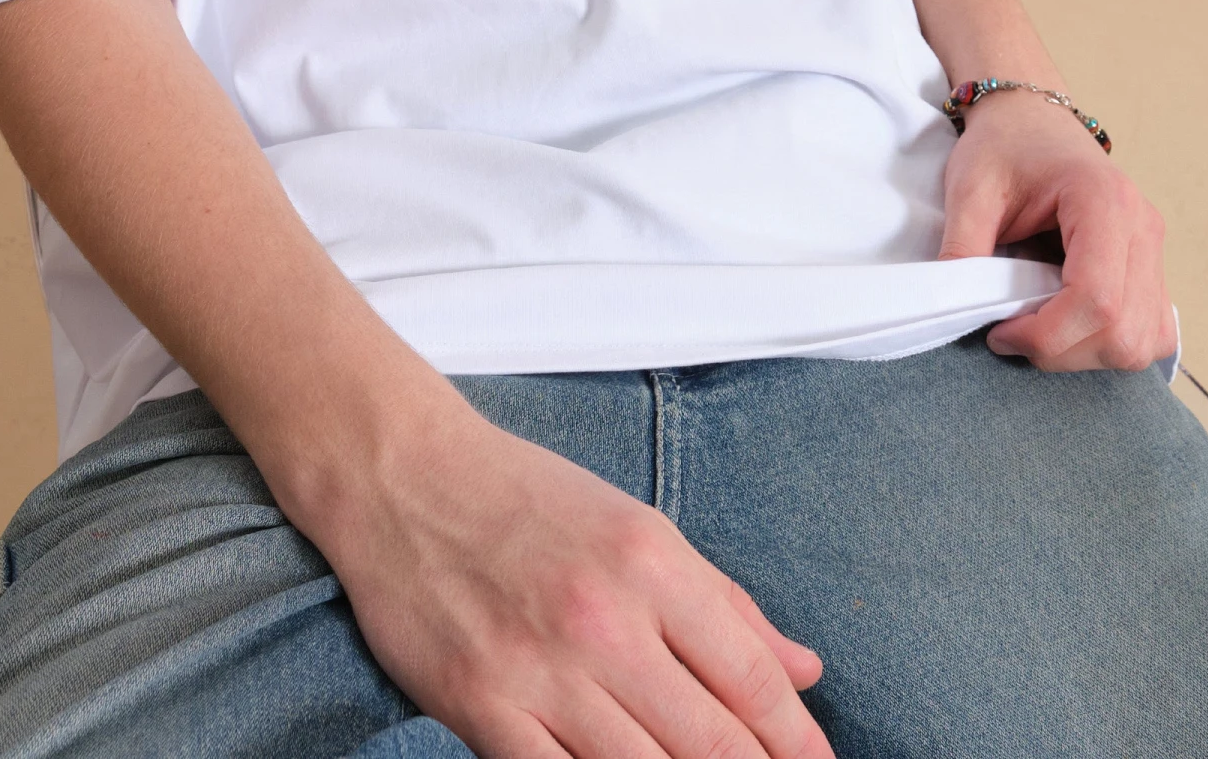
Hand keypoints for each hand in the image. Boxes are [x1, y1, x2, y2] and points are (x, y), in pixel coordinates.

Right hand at [315, 397, 831, 758]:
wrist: (404, 475)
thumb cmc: (524, 498)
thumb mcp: (636, 525)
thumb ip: (723, 601)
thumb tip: (802, 668)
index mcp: (652, 562)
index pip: (752, 678)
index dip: (797, 741)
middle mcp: (605, 618)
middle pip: (712, 741)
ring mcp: (542, 670)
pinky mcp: (482, 708)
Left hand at [938, 91, 1176, 371]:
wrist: (1031, 117)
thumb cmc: (1003, 145)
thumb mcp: (970, 188)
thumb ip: (962, 247)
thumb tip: (950, 308)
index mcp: (1103, 202)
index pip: (1096, 298)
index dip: (1048, 334)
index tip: (1000, 332)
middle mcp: (1142, 229)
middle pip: (1124, 331)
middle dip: (1063, 349)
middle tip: (1012, 332)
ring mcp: (1153, 250)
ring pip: (1143, 341)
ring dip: (1086, 353)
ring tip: (1037, 327)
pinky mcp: (1151, 268)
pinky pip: (1152, 331)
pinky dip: (1110, 344)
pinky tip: (1068, 325)